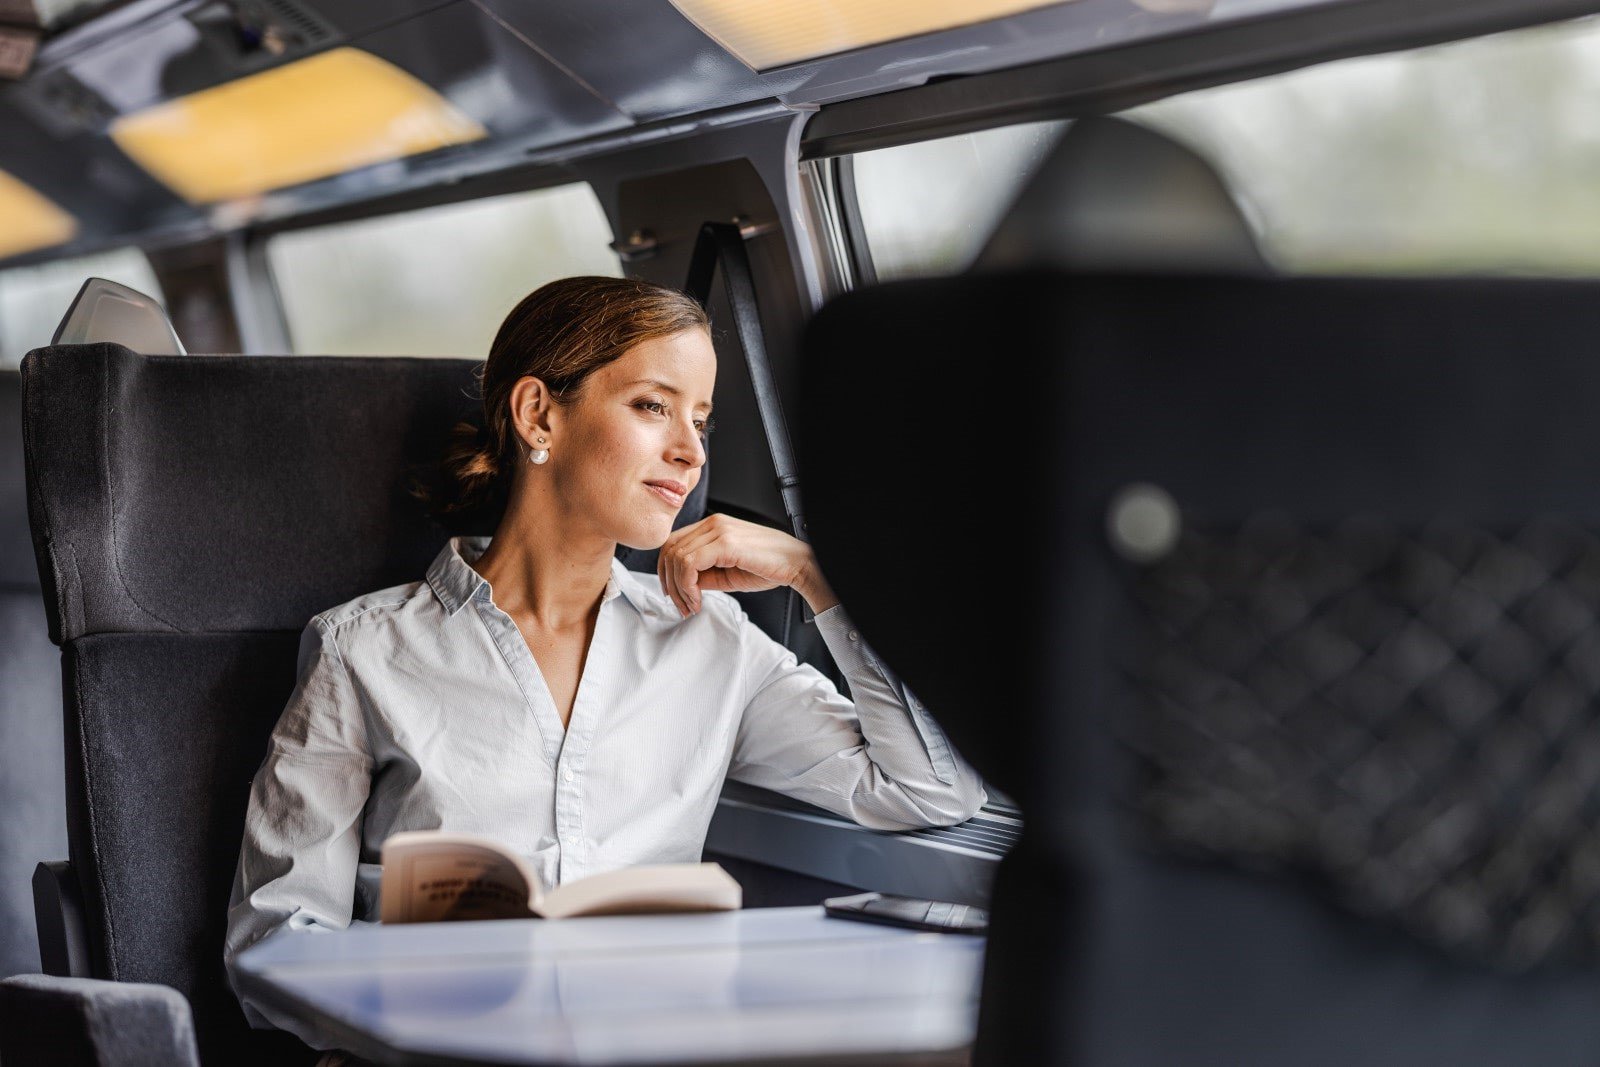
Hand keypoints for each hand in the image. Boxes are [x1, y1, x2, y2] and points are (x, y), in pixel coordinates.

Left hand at [656, 513, 838, 617]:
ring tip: (692, 606)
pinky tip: (698, 599)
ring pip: (677, 557)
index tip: (673, 594)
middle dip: (669, 582)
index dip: (666, 571)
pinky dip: (688, 586)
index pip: (673, 543)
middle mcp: (713, 523)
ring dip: (679, 588)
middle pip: (670, 549)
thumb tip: (681, 585)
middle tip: (680, 605)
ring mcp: (718, 530)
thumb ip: (702, 574)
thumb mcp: (726, 572)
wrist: (797, 564)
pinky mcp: (725, 542)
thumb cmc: (768, 567)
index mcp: (712, 526)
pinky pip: (690, 564)